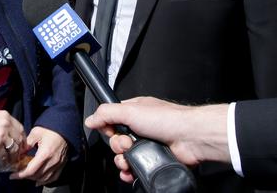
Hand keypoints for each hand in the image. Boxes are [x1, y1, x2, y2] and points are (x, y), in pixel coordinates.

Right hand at [0, 111, 26, 167]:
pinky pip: (4, 155)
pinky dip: (4, 160)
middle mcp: (5, 124)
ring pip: (14, 149)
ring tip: (10, 160)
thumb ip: (5, 125)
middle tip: (17, 156)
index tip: (21, 146)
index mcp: (6, 116)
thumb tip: (15, 138)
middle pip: (19, 140)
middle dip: (19, 149)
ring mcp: (1, 134)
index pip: (21, 129)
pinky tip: (2, 161)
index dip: (22, 139)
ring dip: (13, 157)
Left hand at [9, 126, 67, 185]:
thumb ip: (26, 144)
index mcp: (45, 153)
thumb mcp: (35, 133)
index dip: (20, 175)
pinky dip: (45, 181)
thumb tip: (18, 154)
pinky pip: (53, 177)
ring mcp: (58, 164)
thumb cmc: (49, 129)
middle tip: (17, 173)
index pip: (31, 170)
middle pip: (37, 176)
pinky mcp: (62, 165)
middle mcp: (52, 161)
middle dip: (25, 176)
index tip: (12, 175)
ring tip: (26, 175)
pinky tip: (38, 180)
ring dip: (34, 179)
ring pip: (44, 178)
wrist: (64, 128)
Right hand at [85, 96, 229, 182]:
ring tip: (129, 159)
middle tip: (127, 143)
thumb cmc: (167, 119)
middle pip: (116, 140)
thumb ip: (106, 113)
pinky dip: (131, 171)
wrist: (191, 137)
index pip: (111, 120)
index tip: (111, 130)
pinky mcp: (154, 159)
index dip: (108, 128)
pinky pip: (136, 168)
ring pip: (125, 156)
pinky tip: (130, 171)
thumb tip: (90, 119)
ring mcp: (147, 144)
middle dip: (117, 145)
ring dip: (122, 160)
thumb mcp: (129, 110)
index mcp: (134, 112)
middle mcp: (140, 128)